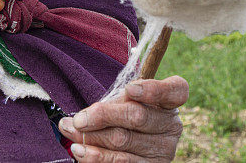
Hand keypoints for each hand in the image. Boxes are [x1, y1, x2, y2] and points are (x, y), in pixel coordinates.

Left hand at [58, 75, 188, 161]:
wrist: (135, 145)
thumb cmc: (127, 114)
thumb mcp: (126, 101)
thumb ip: (112, 102)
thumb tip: (79, 118)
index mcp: (170, 102)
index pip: (175, 90)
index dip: (153, 89)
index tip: (130, 88)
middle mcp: (171, 126)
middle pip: (138, 116)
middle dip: (103, 116)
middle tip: (79, 119)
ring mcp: (164, 150)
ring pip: (123, 141)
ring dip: (92, 137)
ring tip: (70, 132)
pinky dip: (96, 157)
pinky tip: (80, 151)